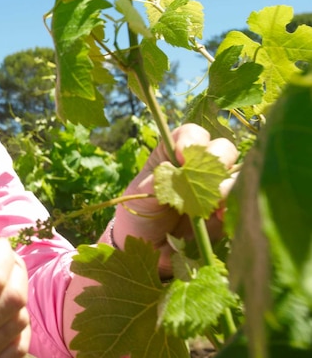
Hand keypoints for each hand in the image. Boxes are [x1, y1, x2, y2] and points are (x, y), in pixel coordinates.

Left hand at [113, 123, 238, 275]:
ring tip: (214, 203)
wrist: (149, 248)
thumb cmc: (140, 214)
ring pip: (238, 173)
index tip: (183, 154)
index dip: (191, 139)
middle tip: (205, 180)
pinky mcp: (229, 211)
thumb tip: (172, 168)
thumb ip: (155, 181)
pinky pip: (244, 201)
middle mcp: (200, 167)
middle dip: (217, 159)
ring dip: (229, 184)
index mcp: (175, 155)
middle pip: (222, 148)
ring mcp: (217, 188)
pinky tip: (221, 216)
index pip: (191, 134)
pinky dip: (237, 205)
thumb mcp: (139, 196)